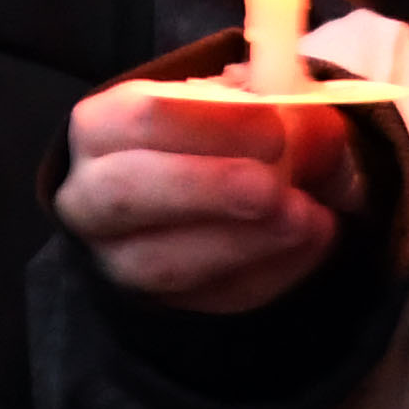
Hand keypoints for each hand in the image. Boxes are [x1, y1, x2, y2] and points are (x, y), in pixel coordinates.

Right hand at [55, 77, 368, 312]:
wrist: (220, 180)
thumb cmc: (223, 129)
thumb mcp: (249, 103)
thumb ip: (283, 109)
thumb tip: (316, 129)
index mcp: (103, 127)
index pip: (140, 117)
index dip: (209, 121)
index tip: (274, 125)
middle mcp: (92, 197)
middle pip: (128, 194)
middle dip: (208, 187)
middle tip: (273, 187)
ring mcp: (119, 259)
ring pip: (161, 264)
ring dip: (242, 242)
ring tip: (305, 218)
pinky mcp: (161, 304)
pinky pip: (211, 298)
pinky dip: (270, 271)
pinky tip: (312, 240)